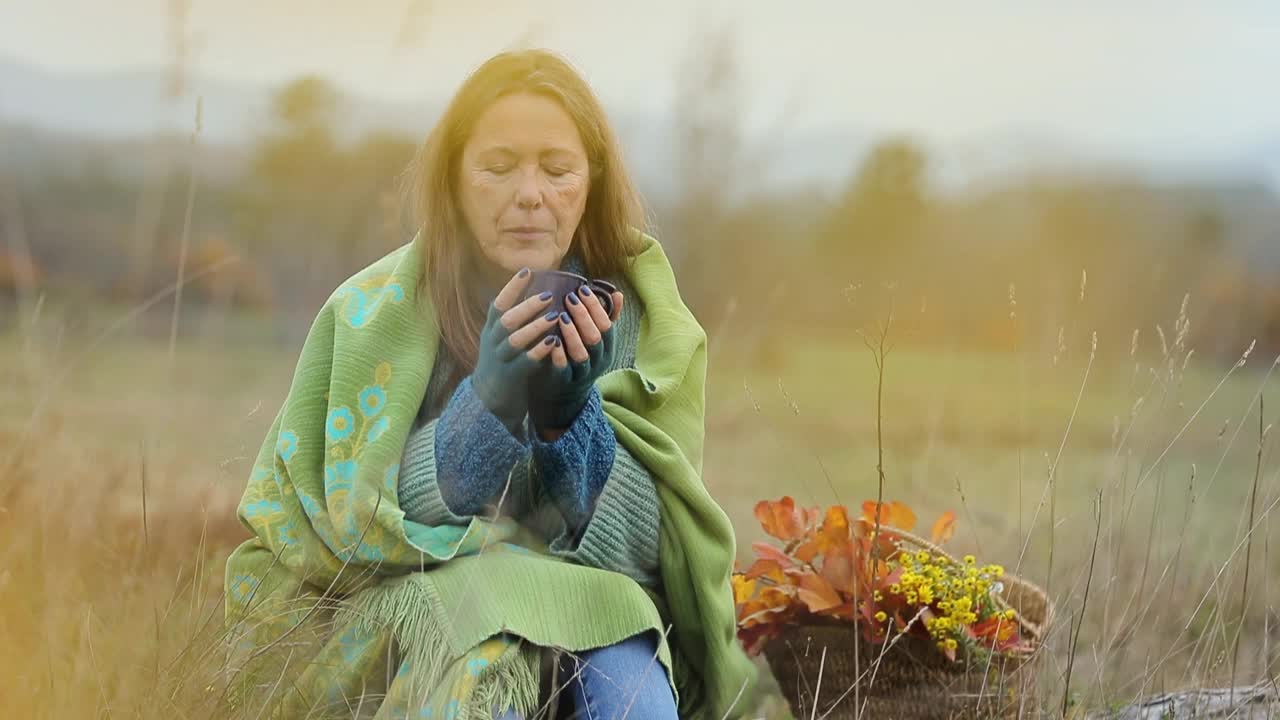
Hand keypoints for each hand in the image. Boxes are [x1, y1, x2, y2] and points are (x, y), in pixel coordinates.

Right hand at [470, 268, 563, 429]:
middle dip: (527, 306)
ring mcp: (500, 359)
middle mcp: (493, 341)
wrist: (489, 397)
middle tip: (548, 295)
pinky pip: (524, 361)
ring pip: (515, 340)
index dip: (512, 288)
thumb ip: (514, 318)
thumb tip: (535, 291)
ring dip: (535, 327)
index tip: (527, 272)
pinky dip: (538, 351)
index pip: (499, 304)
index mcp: (491, 329)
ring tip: (555, 317)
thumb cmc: (503, 360)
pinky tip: (553, 343)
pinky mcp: (511, 375)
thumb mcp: (501, 337)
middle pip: (506, 319)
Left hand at [529, 283, 624, 431]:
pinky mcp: (564, 382)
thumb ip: (607, 317)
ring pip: (582, 354)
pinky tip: (552, 340)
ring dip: (572, 334)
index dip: (596, 307)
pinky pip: (564, 369)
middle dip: (584, 316)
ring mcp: (582, 373)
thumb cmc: (580, 357)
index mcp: (607, 348)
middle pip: (596, 337)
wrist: (565, 394)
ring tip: (561, 316)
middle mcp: (598, 361)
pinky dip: (559, 355)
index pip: (607, 325)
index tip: (582, 289)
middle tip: (570, 297)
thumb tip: (617, 293)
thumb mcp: (597, 340)